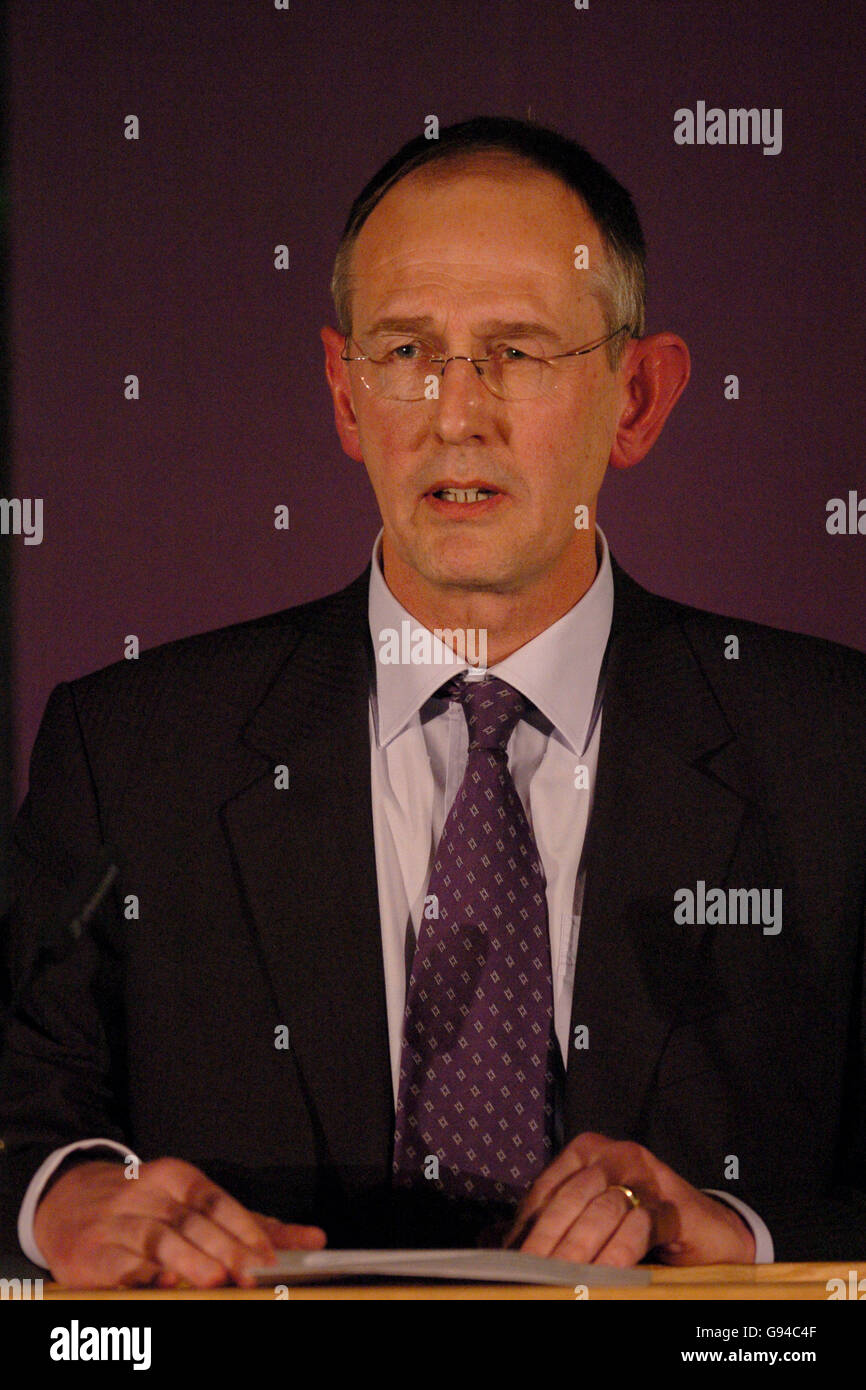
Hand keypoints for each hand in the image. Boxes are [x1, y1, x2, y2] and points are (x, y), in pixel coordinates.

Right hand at [33, 1157, 326, 1287]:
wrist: (65, 1201)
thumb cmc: (142, 1207)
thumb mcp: (192, 1204)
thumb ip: (249, 1224)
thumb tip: (311, 1238)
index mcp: (176, 1178)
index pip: (214, 1200)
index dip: (243, 1227)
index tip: (267, 1255)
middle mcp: (147, 1195)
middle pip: (191, 1222)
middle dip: (224, 1248)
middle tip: (250, 1272)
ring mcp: (117, 1223)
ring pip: (157, 1240)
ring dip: (188, 1261)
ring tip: (214, 1279)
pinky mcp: (91, 1255)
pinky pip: (120, 1266)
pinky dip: (141, 1277)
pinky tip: (160, 1284)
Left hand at [504, 1132, 755, 1266]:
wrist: (706, 1235)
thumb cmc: (637, 1227)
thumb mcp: (588, 1221)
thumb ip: (552, 1225)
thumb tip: (496, 1242)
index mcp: (585, 1153)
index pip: (547, 1188)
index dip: (527, 1226)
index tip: (511, 1259)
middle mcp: (614, 1156)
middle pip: (572, 1198)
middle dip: (550, 1240)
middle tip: (533, 1272)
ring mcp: (646, 1177)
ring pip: (603, 1210)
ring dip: (581, 1249)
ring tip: (565, 1278)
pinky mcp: (672, 1205)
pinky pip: (640, 1227)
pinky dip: (619, 1253)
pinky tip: (606, 1274)